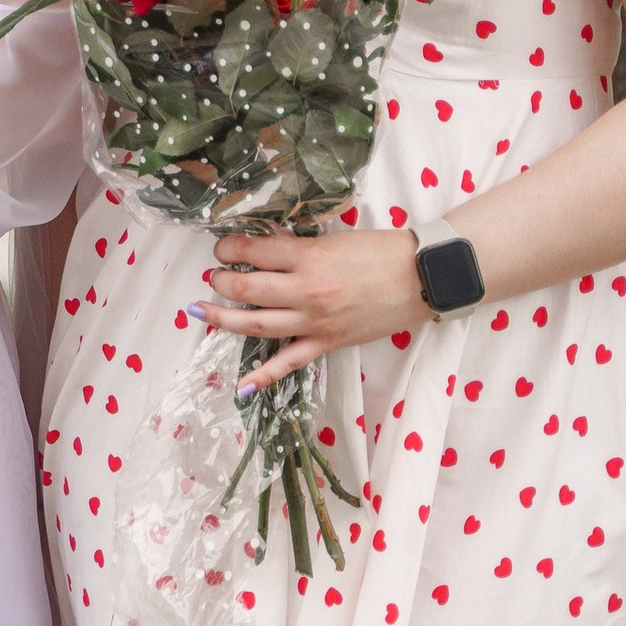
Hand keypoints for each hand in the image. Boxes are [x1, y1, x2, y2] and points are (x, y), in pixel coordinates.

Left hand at [199, 225, 422, 389]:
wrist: (421, 277)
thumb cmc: (382, 251)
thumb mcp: (334, 239)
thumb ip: (299, 248)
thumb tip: (266, 251)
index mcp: (309, 257)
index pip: (254, 251)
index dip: (229, 248)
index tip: (222, 248)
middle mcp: (306, 290)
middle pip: (247, 288)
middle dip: (222, 281)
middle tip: (213, 277)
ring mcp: (315, 321)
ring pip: (257, 324)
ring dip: (225, 319)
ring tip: (204, 311)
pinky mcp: (327, 343)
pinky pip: (289, 362)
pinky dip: (264, 376)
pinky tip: (242, 386)